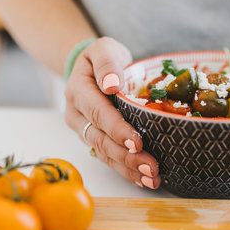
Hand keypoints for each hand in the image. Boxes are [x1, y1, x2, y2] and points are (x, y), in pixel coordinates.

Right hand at [64, 37, 160, 188]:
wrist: (94, 68)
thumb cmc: (104, 58)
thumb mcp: (104, 48)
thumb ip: (107, 63)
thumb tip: (112, 84)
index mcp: (78, 91)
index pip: (98, 113)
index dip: (117, 130)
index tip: (137, 143)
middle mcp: (77, 115)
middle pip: (101, 140)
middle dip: (126, 157)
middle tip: (151, 168)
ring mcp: (85, 130)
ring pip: (104, 154)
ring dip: (128, 169)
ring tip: (152, 180)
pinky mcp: (95, 140)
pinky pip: (109, 158)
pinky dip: (126, 171)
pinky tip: (144, 180)